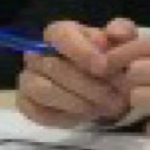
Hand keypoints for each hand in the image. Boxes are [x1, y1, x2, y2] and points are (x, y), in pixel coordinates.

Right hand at [16, 18, 142, 128]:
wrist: (104, 88)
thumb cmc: (110, 62)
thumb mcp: (123, 43)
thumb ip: (123, 32)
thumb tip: (113, 33)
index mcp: (59, 33)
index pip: (61, 36)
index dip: (81, 52)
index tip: (103, 68)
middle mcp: (37, 54)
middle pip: (52, 66)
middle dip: (86, 85)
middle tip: (113, 98)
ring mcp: (28, 79)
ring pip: (43, 90)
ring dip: (75, 102)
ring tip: (101, 108)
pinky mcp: (26, 103)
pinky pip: (38, 113)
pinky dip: (64, 117)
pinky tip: (84, 116)